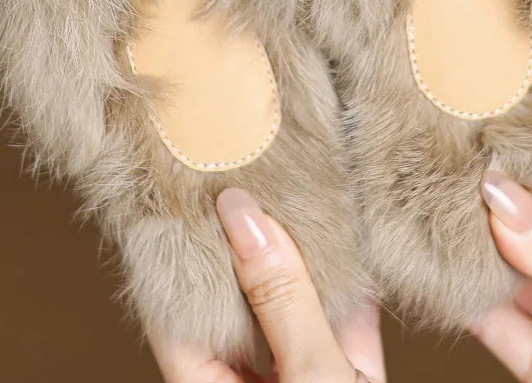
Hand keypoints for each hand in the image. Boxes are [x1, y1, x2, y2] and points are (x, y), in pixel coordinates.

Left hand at [150, 188, 384, 381]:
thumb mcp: (310, 375)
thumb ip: (282, 299)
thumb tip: (244, 216)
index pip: (177, 312)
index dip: (179, 249)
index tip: (185, 186)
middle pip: (241, 302)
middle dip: (246, 240)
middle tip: (241, 169)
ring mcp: (302, 379)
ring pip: (297, 308)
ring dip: (304, 255)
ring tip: (292, 185)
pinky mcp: (353, 380)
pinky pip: (348, 322)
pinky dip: (353, 280)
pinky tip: (353, 226)